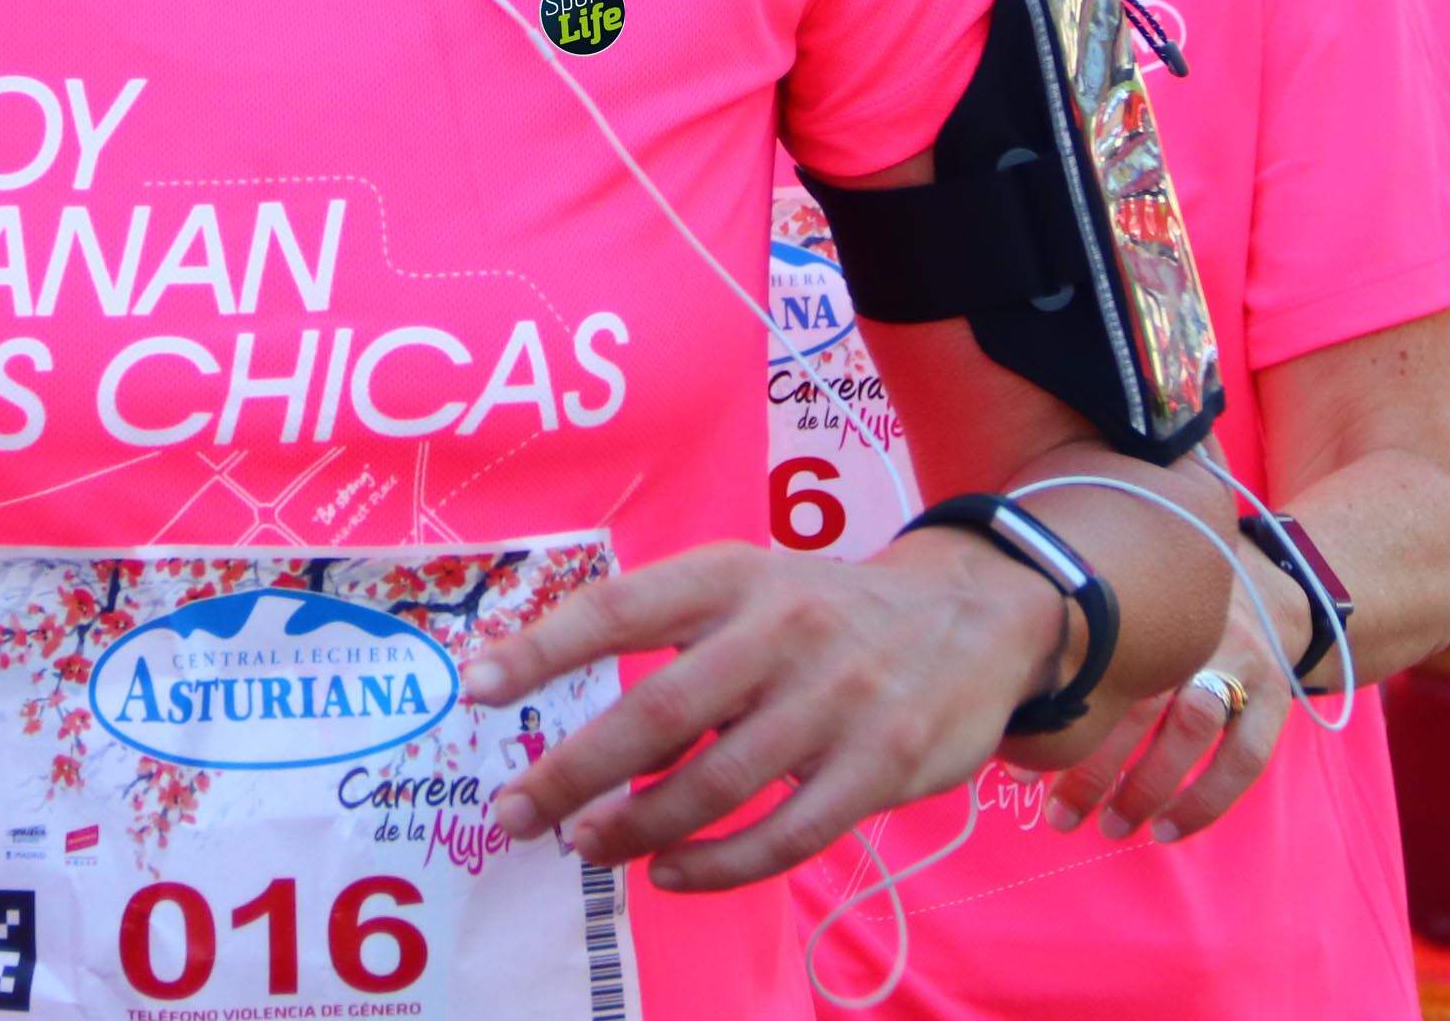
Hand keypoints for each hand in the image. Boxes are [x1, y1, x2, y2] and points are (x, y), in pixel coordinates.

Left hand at [464, 536, 1064, 892]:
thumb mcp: (752, 591)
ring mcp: (837, 701)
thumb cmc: (825, 613)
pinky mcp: (883, 767)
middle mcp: (781, 630)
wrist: (974, 617)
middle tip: (516, 811)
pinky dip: (718, 864)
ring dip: (637, 826)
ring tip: (585, 845)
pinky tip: (670, 873)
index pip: (619, 607)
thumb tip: (571, 721)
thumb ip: (675, 643)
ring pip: (715, 783)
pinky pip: (785, 834)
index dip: (543, 648)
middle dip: (574, 770)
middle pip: (657, 709)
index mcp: (733, 575)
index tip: (476, 687)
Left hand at [1032, 593, 1287, 842]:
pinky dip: (1206, 799)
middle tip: (1062, 816)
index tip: (1020, 772)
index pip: (1091, 665)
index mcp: (1140, 605)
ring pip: (1192, 724)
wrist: (1263, 584)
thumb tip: (1011, 737)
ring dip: (1148, 785)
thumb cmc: (1163, 613)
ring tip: (1112, 826)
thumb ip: (1077, 659)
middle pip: (1138, 697)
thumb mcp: (1122, 616)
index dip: (1056, 722)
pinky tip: (1168, 829)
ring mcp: (1239, 657)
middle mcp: (1188, 627)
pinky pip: (1245, 756)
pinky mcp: (1275, 693)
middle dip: (1095, 766)